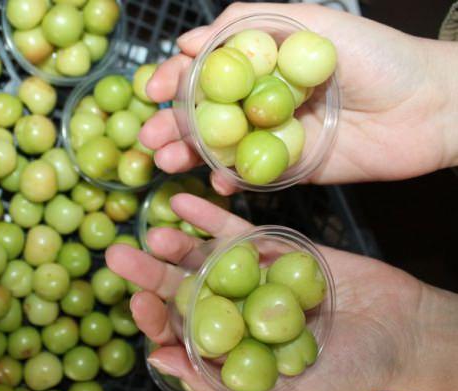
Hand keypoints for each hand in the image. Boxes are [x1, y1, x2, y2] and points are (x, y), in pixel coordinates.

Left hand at [106, 193, 457, 390]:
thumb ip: (223, 384)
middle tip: (119, 256)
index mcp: (227, 346)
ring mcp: (245, 276)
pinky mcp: (267, 248)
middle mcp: (229, 309)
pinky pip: (230, 231)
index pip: (177, 332)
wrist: (397, 329)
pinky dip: (206, 216)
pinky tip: (183, 200)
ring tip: (154, 231)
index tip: (138, 301)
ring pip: (200, 258)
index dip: (153, 317)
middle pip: (180, 290)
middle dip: (149, 274)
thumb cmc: (346, 370)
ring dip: (175, 244)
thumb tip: (159, 362)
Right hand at [140, 3, 457, 194]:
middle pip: (205, 112)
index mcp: (262, 61)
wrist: (428, 108)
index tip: (155, 92)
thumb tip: (189, 40)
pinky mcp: (288, 166)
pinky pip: (249, 175)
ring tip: (166, 161)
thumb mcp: (310, 22)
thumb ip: (248, 24)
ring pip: (219, 145)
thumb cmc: (376, 55)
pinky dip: (229, 180)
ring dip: (189, 154)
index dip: (176, 80)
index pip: (205, 70)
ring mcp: (272, 134)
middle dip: (172, 124)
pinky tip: (217, 182)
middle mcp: (261, 98)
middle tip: (148, 138)